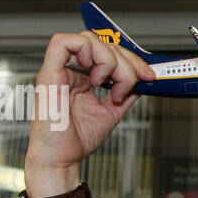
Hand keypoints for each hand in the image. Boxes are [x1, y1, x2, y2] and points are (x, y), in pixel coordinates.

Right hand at [24, 31, 154, 194]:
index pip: (108, 52)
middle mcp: (71, 70)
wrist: (63, 157)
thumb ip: (125, 93)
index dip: (132, 59)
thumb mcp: (112, 112)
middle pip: (102, 43)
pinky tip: (95, 75)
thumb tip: (142, 80)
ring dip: (110, 59)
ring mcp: (60, 70)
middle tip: (136, 82)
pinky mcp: (49, 73)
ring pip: (88, 39)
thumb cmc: (78, 139)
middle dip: (127, 60)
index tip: (148, 76)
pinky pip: (62, 42)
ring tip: (111, 85)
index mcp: (83, 77)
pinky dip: (86, 51)